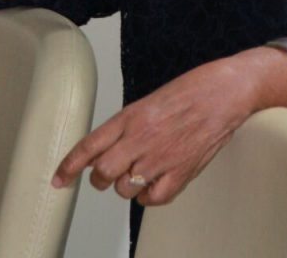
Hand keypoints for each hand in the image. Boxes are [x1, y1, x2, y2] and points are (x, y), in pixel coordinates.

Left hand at [52, 57, 257, 205]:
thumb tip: (109, 145)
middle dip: (100, 178)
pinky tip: (156, 181)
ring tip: (141, 170)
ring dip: (126, 185)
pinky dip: (149, 196)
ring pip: (125, 189)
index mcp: (133, 115)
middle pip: (103, 173)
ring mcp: (162, 157)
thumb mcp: (152, 98)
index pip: (90, 145)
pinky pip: (152, 199)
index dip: (69, 166)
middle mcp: (142, 138)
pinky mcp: (181, 173)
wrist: (228, 92)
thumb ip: (129, 123)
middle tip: (106, 174)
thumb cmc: (194, 88)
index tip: (59, 179)